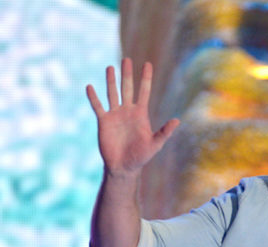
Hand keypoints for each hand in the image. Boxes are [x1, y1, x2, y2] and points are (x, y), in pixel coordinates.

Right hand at [86, 58, 179, 176]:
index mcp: (141, 114)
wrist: (124, 167)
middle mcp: (127, 111)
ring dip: (111, 81)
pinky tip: (90, 87)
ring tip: (110, 67)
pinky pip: (98, 107)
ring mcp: (115, 115)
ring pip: (112, 93)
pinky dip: (94, 98)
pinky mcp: (104, 122)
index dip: (146, 78)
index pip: (144, 91)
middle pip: (127, 88)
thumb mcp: (155, 144)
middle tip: (126, 59)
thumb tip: (177, 121)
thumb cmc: (141, 157)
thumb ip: (164, 132)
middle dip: (127, 74)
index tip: (147, 64)